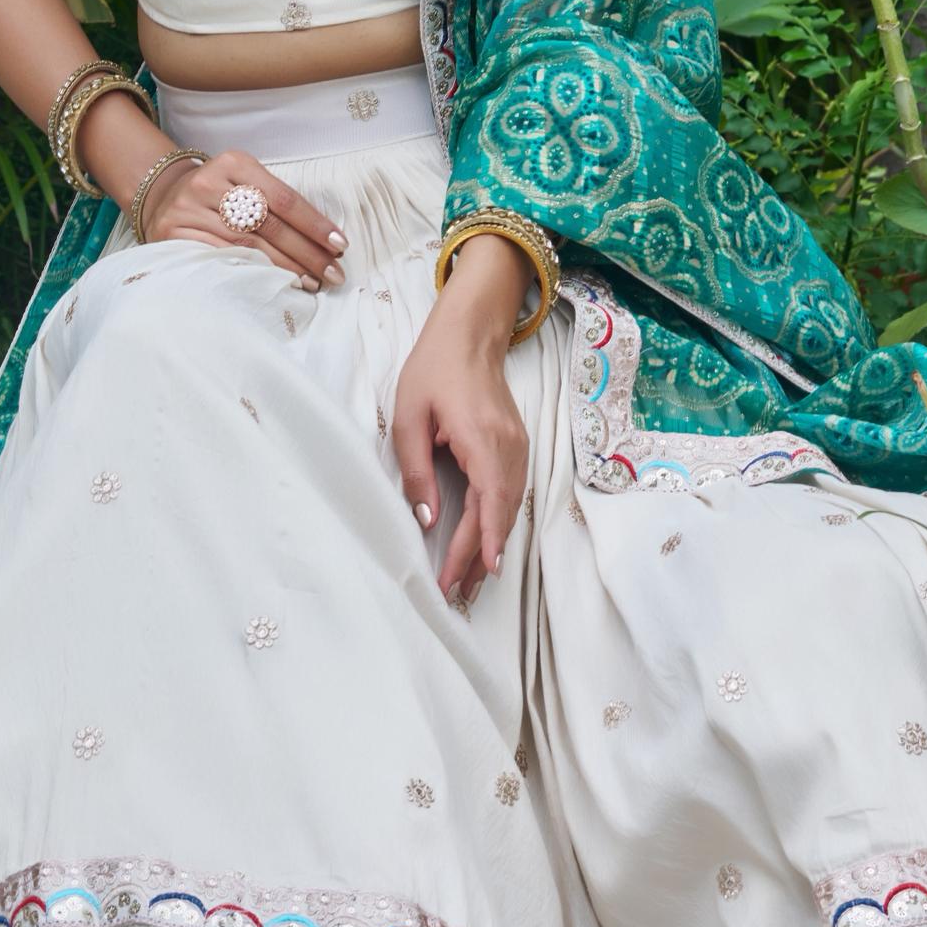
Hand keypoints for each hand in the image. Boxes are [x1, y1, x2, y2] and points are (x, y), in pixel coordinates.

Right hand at [140, 149, 345, 290]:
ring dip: (285, 268)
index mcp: (234, 162)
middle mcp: (209, 183)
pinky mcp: (173, 235)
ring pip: (247, 247)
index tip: (339, 244)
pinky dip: (252, 274)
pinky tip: (274, 285)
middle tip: (334, 272)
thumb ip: (276, 203)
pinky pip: (221, 260)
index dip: (313, 224)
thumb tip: (324, 240)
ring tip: (313, 282)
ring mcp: (188, 210)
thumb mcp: (244, 182)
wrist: (163, 197)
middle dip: (306, 251)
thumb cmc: (218, 194)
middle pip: (268, 225)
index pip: (283, 198)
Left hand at [392, 250, 529, 606]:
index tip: (470, 575)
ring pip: (509, 507)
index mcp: (481, 437)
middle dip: (480, 556)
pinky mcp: (515, 445)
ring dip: (491, 544)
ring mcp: (518, 446)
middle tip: (457, 592)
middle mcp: (508, 446)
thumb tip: (427, 519)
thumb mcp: (409, 417)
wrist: (470, 334)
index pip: (487, 502)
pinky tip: (486, 542)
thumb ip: (416, 470)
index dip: (479, 543)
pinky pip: (510, 492)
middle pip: (499, 513)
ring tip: (469, 580)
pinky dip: (498, 522)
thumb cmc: (433, 369)